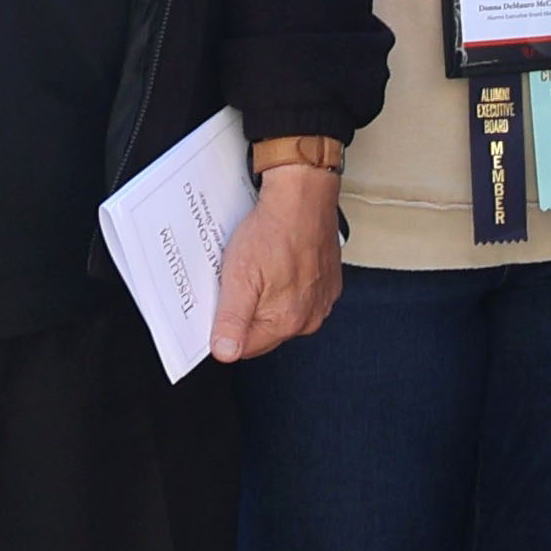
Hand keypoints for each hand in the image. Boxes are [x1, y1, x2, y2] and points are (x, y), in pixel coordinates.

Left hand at [211, 165, 343, 362]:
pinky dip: (286, 284)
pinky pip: (299, 295)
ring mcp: (322, 301)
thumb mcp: (239, 277)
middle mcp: (310, 317)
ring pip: (281, 313)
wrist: (304, 198)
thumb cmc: (273, 232)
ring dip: (266, 299)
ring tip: (258, 269)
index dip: (226, 326)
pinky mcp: (328, 284)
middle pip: (263, 332)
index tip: (222, 301)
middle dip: (247, 312)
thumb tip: (225, 353)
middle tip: (239, 280)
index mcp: (287, 322)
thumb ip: (231, 320)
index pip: (244, 348)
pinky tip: (277, 263)